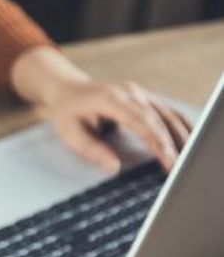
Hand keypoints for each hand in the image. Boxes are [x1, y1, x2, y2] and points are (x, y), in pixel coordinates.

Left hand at [11, 47, 190, 171]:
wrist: (68, 88)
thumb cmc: (67, 111)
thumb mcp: (69, 132)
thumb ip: (91, 149)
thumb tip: (114, 167)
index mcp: (112, 99)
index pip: (141, 122)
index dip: (157, 142)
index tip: (168, 160)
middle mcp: (130, 92)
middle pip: (159, 119)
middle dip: (172, 144)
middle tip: (181, 167)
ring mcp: (140, 93)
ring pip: (168, 114)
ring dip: (181, 135)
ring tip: (189, 158)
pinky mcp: (144, 97)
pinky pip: (166, 111)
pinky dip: (179, 126)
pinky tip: (188, 139)